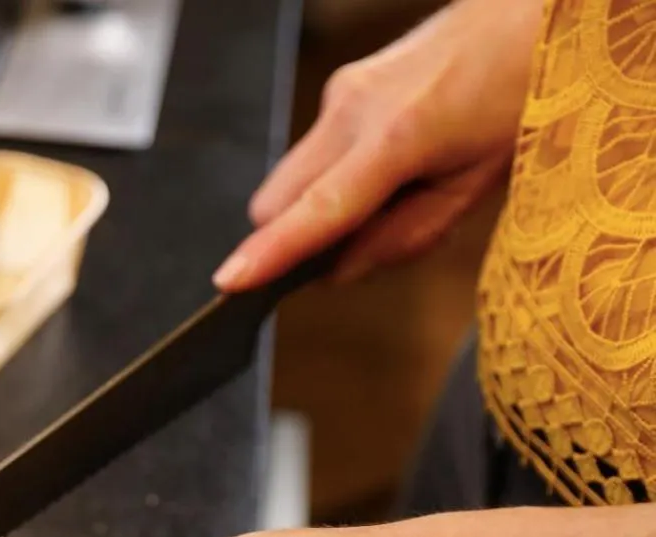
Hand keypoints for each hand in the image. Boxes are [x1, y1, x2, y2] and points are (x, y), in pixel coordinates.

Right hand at [214, 0, 538, 289]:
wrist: (534, 11)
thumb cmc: (523, 96)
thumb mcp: (476, 186)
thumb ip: (403, 236)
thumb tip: (337, 270)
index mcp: (399, 136)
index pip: (318, 209)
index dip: (270, 251)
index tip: (231, 282)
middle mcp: (353, 108)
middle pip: (277, 199)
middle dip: (293, 235)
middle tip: (358, 244)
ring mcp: (342, 91)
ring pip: (293, 178)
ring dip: (320, 205)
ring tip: (397, 192)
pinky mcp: (343, 84)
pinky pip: (316, 152)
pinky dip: (337, 175)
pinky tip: (395, 163)